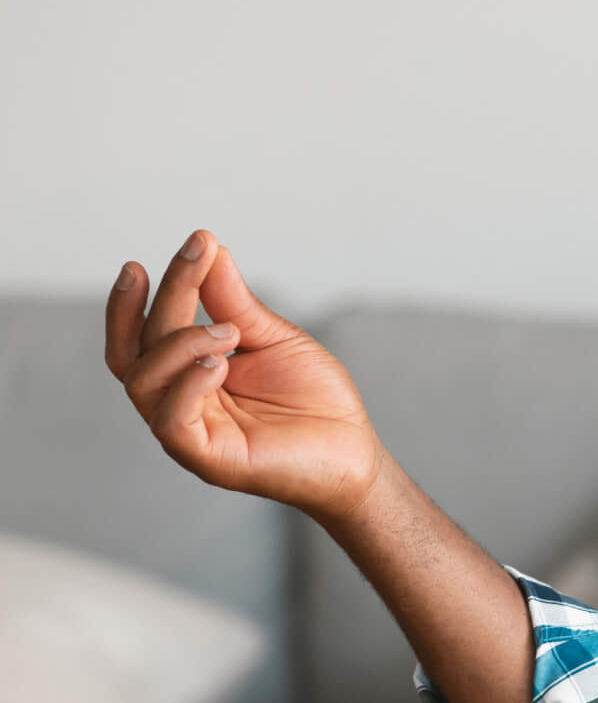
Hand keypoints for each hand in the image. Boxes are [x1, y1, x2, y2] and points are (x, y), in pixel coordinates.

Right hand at [104, 231, 388, 522]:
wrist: (354, 452)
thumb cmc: (314, 401)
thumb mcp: (274, 339)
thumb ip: (235, 302)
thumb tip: (211, 250)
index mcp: (186, 374)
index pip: (146, 332)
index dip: (147, 291)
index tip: (182, 245)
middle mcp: (176, 401)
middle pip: (139, 348)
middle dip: (164, 297)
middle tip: (196, 258)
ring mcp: (187, 431)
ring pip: (144, 380)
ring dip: (181, 343)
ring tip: (228, 331)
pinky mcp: (205, 457)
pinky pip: (171, 421)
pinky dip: (188, 385)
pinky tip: (219, 363)